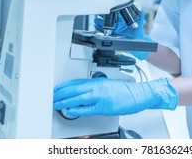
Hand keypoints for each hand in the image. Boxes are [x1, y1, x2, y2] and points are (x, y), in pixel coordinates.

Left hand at [53, 77, 177, 116]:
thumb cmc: (125, 91)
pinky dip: (78, 109)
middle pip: (74, 89)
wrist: (138, 94)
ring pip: (78, 98)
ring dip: (65, 101)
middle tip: (52, 97)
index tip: (56, 89)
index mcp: (97, 81)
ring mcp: (100, 96)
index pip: (76, 82)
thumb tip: (83, 93)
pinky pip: (88, 108)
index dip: (64, 86)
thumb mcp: (107, 85)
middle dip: (61, 93)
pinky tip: (70, 110)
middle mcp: (97, 86)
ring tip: (56, 103)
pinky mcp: (104, 106)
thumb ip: (95, 88)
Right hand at [94, 10, 149, 59]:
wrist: (138, 45)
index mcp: (124, 22)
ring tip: (96, 21)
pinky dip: (101, 29)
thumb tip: (143, 11)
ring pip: (106, 26)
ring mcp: (115, 31)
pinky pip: (105, 32)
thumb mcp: (139, 26)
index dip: (111, 13)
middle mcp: (118, 26)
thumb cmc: (138, 35)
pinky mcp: (113, 35)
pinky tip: (97, 27)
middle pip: (109, 20)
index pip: (116, 16)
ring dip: (100, 23)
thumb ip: (141, 18)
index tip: (107, 10)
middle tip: (98, 15)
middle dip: (103, 18)